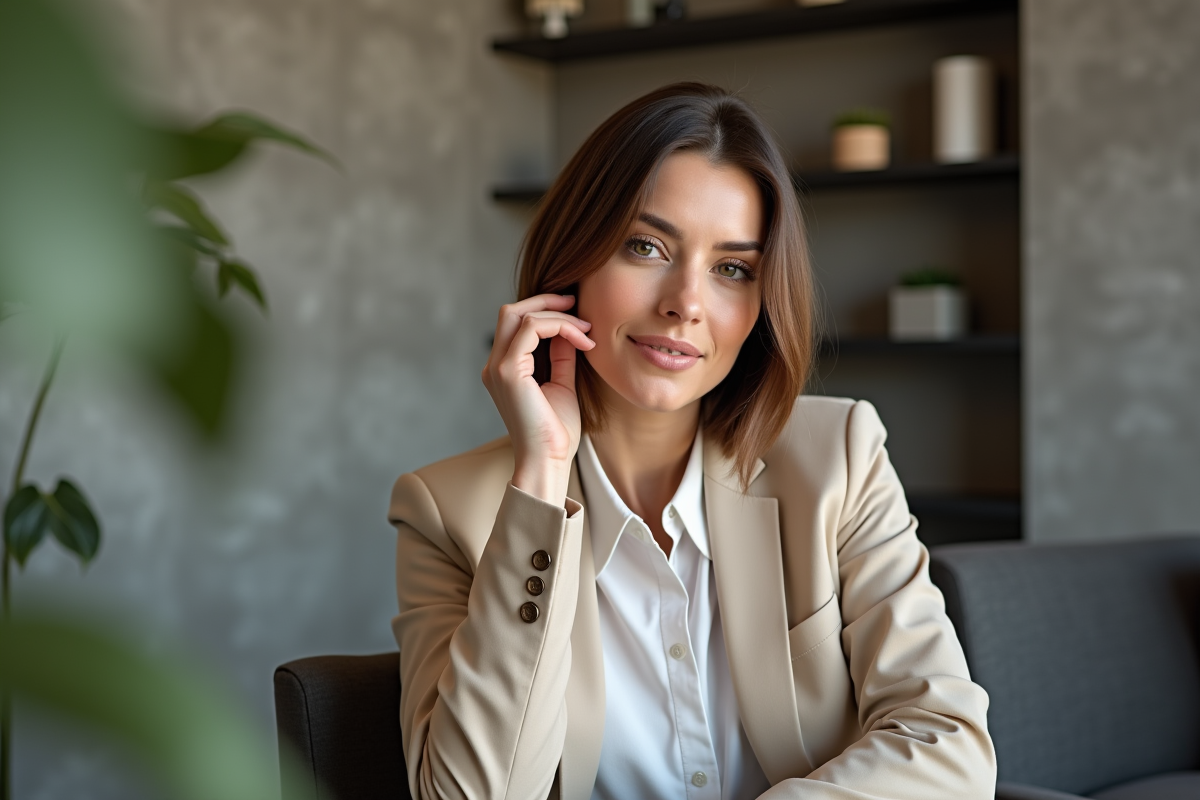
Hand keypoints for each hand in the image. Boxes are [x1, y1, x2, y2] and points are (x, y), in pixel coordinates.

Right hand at [482, 294, 594, 504]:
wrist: (549, 461)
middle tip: (576, 303)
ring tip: (585, 328)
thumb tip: (569, 329)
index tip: (578, 318)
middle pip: (511, 311)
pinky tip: (582, 340)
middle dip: (545, 300)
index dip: (547, 311)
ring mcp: (498, 367)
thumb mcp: (562, 384)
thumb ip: (561, 356)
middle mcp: (495, 365)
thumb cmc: (556, 431)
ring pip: (520, 314)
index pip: (516, 323)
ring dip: (557, 314)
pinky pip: (532, 328)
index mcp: (504, 369)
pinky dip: (560, 326)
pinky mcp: (508, 371)